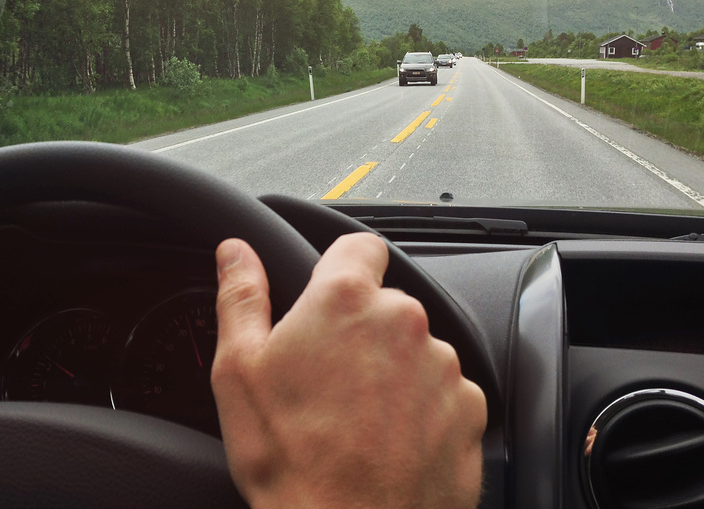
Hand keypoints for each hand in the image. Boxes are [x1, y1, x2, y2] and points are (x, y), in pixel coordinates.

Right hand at [212, 233, 486, 508]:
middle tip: (328, 378)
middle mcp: (404, 321)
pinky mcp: (468, 409)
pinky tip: (389, 440)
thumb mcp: (239, 371)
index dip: (343, 266)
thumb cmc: (290, 459)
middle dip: (361, 330)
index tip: (331, 295)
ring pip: (415, 349)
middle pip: (385, 304)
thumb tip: (235, 252)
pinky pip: (445, 392)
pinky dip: (422, 408)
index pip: (361, 245)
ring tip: (357, 418)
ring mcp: (443, 366)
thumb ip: (242, 296)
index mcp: (346, 300)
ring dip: (393, 370)